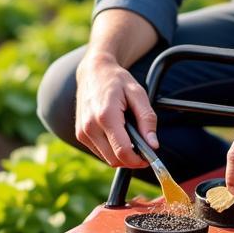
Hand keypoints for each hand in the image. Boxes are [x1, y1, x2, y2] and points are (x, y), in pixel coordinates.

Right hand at [75, 54, 157, 168]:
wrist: (93, 72)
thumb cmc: (117, 81)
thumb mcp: (138, 94)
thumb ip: (147, 119)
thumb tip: (153, 145)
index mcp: (105, 116)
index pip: (122, 151)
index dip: (138, 160)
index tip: (149, 158)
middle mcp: (90, 126)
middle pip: (114, 159)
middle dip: (131, 159)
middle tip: (144, 149)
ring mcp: (82, 132)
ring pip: (107, 159)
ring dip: (122, 155)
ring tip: (130, 136)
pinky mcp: (80, 134)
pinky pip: (100, 152)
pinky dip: (112, 150)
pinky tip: (118, 135)